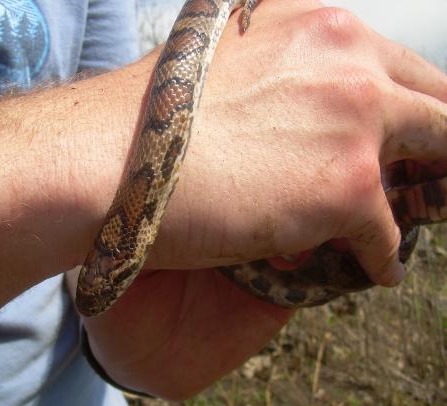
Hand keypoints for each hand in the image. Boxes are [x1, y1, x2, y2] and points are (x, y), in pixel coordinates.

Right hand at [75, 0, 446, 398]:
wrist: (105, 159)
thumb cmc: (148, 120)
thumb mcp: (224, 65)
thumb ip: (278, 76)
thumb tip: (301, 116)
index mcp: (315, 24)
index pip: (395, 65)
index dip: (406, 107)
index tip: (404, 139)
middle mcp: (346, 57)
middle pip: (434, 105)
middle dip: (432, 146)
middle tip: (423, 180)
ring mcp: (353, 120)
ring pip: (431, 162)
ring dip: (417, 197)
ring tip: (399, 223)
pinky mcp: (346, 187)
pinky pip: (390, 231)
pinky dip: (383, 254)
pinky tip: (374, 267)